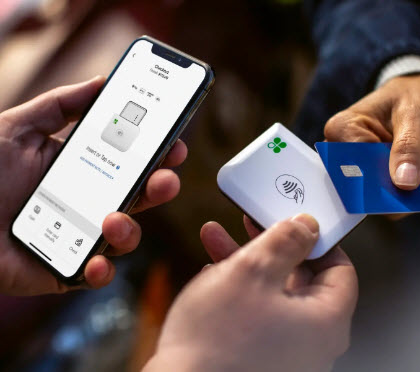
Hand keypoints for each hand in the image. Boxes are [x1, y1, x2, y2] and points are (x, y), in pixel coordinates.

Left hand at [0, 77, 186, 294]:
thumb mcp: (18, 128)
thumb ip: (59, 105)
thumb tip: (101, 82)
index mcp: (81, 170)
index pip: (129, 163)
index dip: (155, 155)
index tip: (173, 145)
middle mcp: (87, 202)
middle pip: (137, 197)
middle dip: (160, 188)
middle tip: (166, 179)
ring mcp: (80, 236)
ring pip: (125, 237)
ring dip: (129, 230)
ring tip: (111, 219)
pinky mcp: (65, 267)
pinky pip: (96, 274)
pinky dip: (101, 271)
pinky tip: (94, 262)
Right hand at [145, 215, 357, 371]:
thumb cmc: (217, 342)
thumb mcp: (252, 271)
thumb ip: (285, 241)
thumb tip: (307, 225)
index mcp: (326, 321)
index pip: (340, 268)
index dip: (317, 239)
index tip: (294, 223)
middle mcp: (313, 342)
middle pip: (302, 279)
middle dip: (270, 247)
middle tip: (251, 226)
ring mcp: (287, 354)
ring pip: (274, 294)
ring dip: (247, 263)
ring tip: (216, 240)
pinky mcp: (261, 359)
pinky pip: (259, 315)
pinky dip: (240, 291)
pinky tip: (214, 273)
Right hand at [324, 74, 419, 190]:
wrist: (416, 95)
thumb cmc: (409, 95)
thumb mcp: (413, 114)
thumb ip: (408, 146)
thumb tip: (405, 182)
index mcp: (342, 131)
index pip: (355, 167)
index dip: (380, 183)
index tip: (411, 189)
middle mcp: (346, 152)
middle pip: (369, 185)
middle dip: (406, 191)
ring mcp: (364, 167)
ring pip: (388, 194)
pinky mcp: (382, 177)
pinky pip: (402, 193)